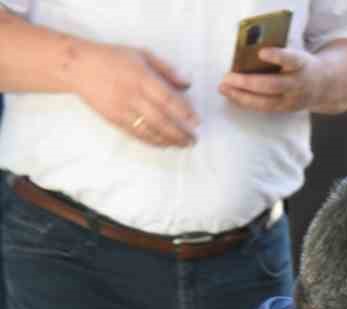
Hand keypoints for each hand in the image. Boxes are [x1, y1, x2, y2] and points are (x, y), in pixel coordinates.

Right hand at [69, 42, 196, 147]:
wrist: (78, 66)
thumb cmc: (113, 58)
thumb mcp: (142, 55)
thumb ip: (166, 69)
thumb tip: (188, 84)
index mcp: (141, 77)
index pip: (167, 99)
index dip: (184, 113)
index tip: (197, 122)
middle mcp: (131, 95)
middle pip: (161, 120)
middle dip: (180, 133)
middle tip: (193, 140)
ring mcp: (121, 109)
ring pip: (149, 130)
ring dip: (168, 141)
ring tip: (182, 145)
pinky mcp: (113, 118)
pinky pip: (135, 134)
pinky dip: (152, 141)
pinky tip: (163, 144)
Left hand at [218, 47, 326, 113]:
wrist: (325, 86)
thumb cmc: (301, 64)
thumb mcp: (296, 54)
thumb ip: (278, 54)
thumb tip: (245, 51)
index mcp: (302, 64)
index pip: (291, 60)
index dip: (278, 56)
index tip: (262, 53)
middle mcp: (298, 84)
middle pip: (273, 85)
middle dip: (248, 83)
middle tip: (227, 77)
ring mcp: (293, 100)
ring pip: (266, 102)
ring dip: (242, 96)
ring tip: (224, 88)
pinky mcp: (286, 109)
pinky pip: (264, 108)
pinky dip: (246, 102)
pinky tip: (231, 96)